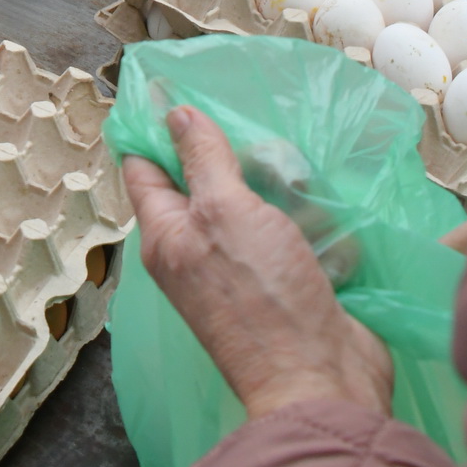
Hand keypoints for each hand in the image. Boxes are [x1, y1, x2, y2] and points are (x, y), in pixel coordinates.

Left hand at [123, 105, 392, 420]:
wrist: (322, 380)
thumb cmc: (263, 294)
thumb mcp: (224, 210)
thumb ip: (201, 160)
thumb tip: (174, 114)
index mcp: (165, 235)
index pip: (144, 168)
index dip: (152, 128)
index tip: (171, 87)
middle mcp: (194, 252)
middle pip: (200, 183)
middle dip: (224, 152)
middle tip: (249, 121)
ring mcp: (239, 270)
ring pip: (247, 205)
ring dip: (270, 182)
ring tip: (291, 159)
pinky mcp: (281, 282)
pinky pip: (283, 232)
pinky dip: (299, 214)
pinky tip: (317, 198)